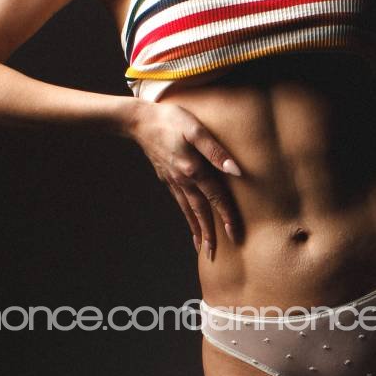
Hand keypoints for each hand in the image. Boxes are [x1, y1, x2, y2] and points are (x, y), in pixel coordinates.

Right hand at [125, 99, 242, 258]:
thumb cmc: (172, 120)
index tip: (236, 236)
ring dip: (197, 230)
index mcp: (193, 170)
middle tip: (214, 255)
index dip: (227, 217)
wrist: (139, 120)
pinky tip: (190, 222)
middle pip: (201, 213)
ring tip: (201, 248)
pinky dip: (187, 217)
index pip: (216, 198)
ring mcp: (173, 182)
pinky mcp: (167, 179)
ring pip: (188, 211)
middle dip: (209, 235)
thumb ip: (216, 151)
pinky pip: (180, 203)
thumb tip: (236, 170)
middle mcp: (183, 181)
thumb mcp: (196, 130)